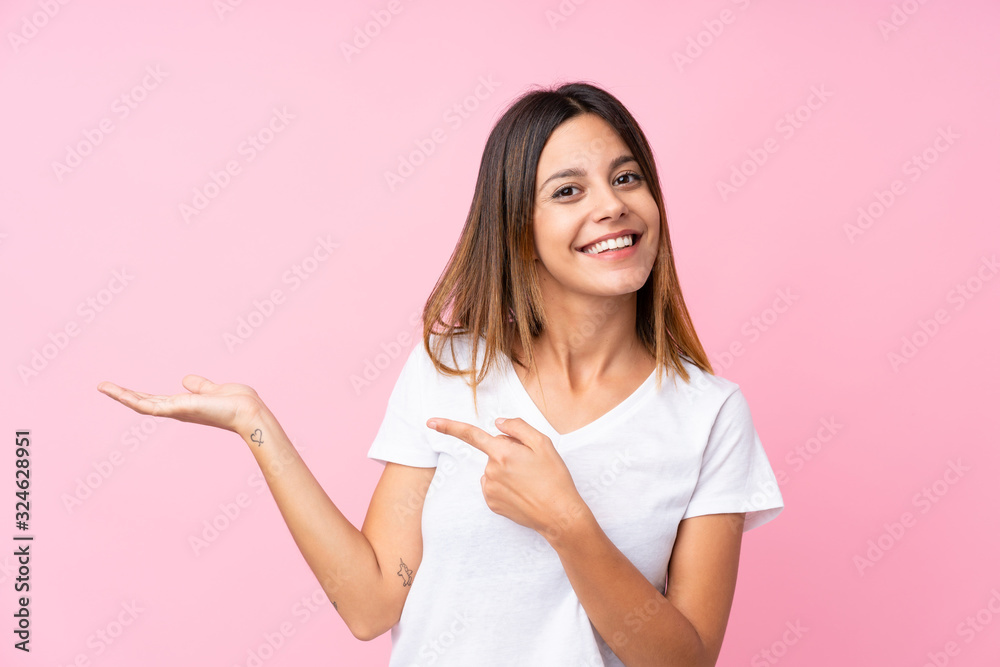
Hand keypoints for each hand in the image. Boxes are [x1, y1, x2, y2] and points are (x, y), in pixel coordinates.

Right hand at [96, 375, 263, 433]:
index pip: (156, 399)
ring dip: (121, 396)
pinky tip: (118, 394)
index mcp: (184, 405)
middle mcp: (177, 410)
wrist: (248, 411)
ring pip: (141, 404)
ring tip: (102, 387)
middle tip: (102, 387)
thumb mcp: (212, 389)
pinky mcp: (178, 409)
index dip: (138, 395)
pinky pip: (150, 406)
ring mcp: (176, 411)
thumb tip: (186, 379)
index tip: (121, 389)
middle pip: (144, 402)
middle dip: (123, 395)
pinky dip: (133, 400)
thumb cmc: (236, 402)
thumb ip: (199, 386)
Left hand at [426, 416, 588, 540]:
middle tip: (532, 465)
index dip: (449, 427)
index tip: (430, 422)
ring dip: (507, 470)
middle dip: (508, 452)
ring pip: (494, 469)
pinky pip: (493, 486)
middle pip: (494, 451)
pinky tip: (521, 492)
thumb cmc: (554, 478)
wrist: (558, 514)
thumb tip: (498, 423)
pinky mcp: (491, 503)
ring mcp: (489, 488)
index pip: (471, 435)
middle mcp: (491, 470)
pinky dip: (505, 486)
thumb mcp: (543, 443)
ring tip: (529, 481)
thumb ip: (518, 427)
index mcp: (503, 453)